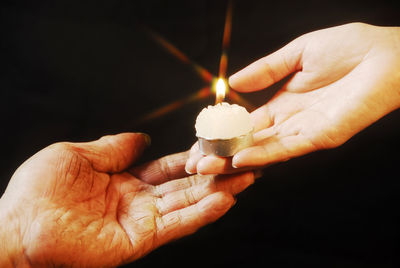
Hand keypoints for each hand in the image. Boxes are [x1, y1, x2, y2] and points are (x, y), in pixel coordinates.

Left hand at [0, 133, 253, 266]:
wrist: (17, 227)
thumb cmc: (37, 190)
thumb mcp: (78, 155)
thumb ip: (114, 148)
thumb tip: (143, 138)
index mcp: (124, 180)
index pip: (168, 167)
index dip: (191, 156)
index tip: (215, 144)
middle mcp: (138, 201)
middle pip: (185, 186)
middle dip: (215, 174)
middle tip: (244, 161)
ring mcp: (141, 222)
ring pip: (188, 205)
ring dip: (218, 191)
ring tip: (246, 177)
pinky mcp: (139, 240)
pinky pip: (177, 225)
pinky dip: (202, 213)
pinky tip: (224, 200)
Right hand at [186, 23, 399, 173]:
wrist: (389, 54)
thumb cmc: (350, 48)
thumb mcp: (297, 54)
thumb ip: (265, 69)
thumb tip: (232, 82)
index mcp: (283, 105)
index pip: (244, 124)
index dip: (220, 133)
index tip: (197, 139)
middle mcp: (290, 123)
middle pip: (248, 143)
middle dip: (220, 154)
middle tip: (193, 163)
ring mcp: (305, 132)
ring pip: (263, 151)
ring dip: (233, 160)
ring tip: (205, 166)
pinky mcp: (321, 137)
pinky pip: (286, 149)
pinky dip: (262, 155)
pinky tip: (238, 159)